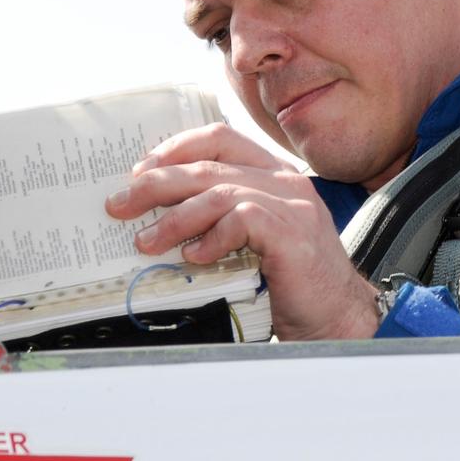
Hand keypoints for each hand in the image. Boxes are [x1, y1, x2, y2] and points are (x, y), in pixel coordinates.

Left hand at [105, 123, 378, 340]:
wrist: (338, 321)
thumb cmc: (291, 285)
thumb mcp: (252, 242)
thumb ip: (221, 220)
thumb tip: (157, 220)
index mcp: (273, 175)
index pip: (220, 139)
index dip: (176, 148)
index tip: (141, 171)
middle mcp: (284, 181)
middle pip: (209, 164)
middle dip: (157, 182)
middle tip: (120, 205)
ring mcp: (292, 204)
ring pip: (220, 192)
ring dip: (174, 216)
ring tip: (146, 240)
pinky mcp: (293, 232)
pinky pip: (241, 221)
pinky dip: (212, 238)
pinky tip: (194, 258)